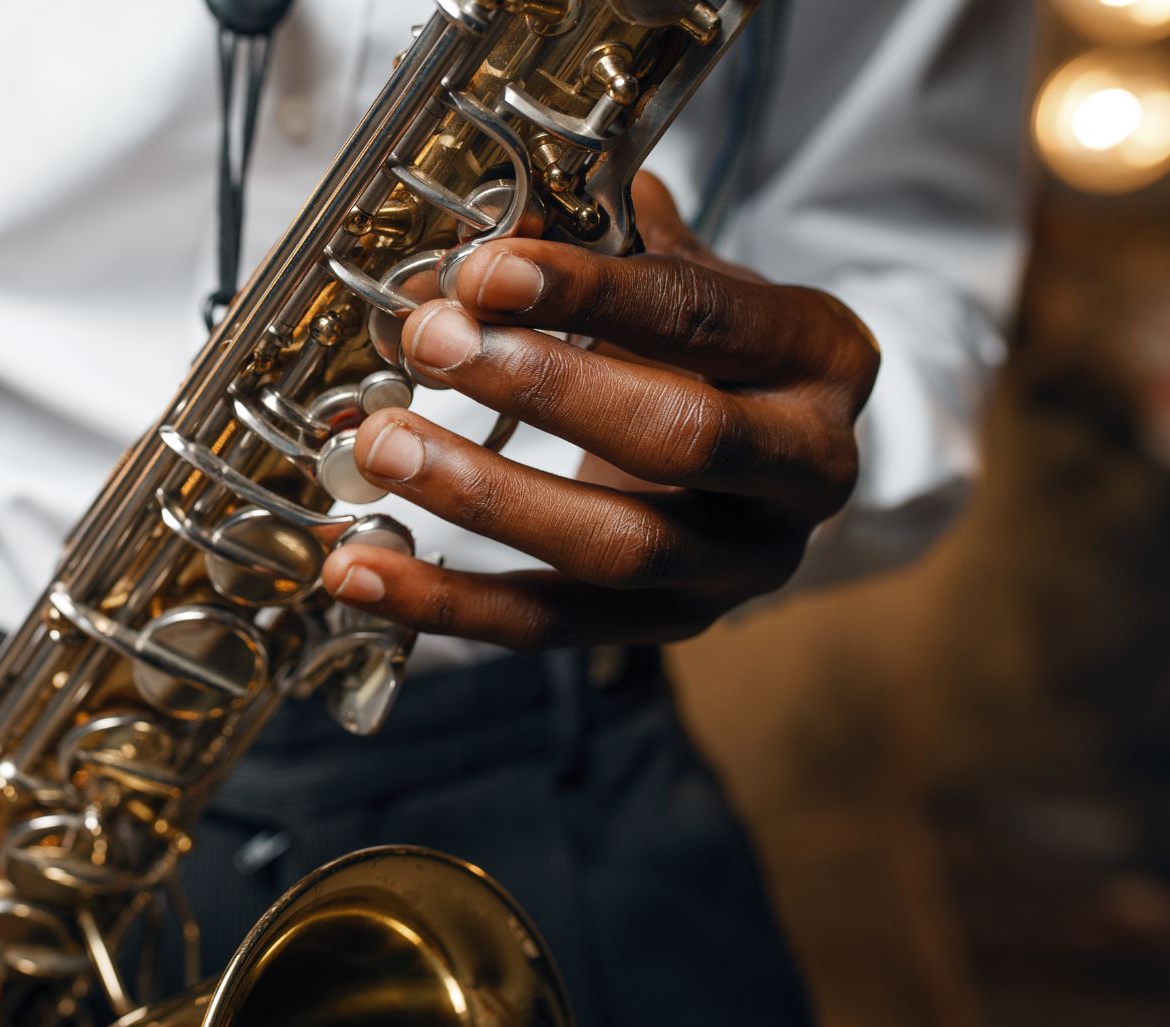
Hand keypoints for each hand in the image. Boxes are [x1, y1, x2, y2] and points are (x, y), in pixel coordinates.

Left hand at [323, 175, 879, 646]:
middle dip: (544, 389)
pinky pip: (548, 624)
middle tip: (431, 342)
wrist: (757, 446)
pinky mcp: (671, 627)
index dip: (591, 294)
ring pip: (616, 549)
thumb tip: (452, 252)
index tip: (485, 271)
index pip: (703, 318)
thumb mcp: (668, 272)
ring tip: (379, 448)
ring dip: (482, 497)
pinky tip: (358, 570)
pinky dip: (444, 601)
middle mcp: (809, 469)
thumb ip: (581, 247)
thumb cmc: (702, 343)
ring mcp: (745, 564)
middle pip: (680, 438)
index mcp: (820, 354)